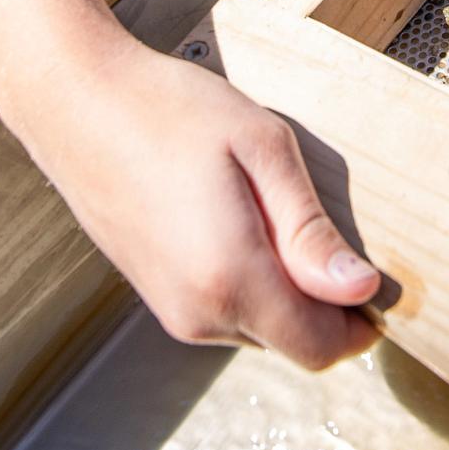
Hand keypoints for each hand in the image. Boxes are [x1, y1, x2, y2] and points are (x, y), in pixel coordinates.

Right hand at [0, 30, 382, 367]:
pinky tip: (233, 214)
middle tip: (317, 219)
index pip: (320, 348)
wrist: (75, 101)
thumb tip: (359, 290)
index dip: (360, 324)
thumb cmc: (168, 111)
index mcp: (230, 280)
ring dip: (282, 287)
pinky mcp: (156, 295)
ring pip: (260, 326)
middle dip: (322, 300)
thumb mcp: (261, 148)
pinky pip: (225, 308)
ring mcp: (171, 309)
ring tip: (263, 205)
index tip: (374, 272)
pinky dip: (247, 278)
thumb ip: (310, 230)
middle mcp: (197, 313)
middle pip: (293, 341)